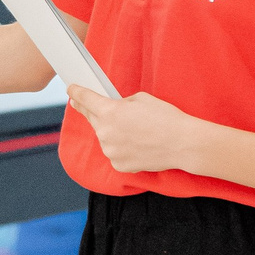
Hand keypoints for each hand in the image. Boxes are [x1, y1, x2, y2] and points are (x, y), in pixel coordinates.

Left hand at [66, 86, 203, 174]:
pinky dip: (121, 148)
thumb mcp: (141, 99)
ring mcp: (110, 151)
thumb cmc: (166, 118)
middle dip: (92, 111)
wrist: (183, 144)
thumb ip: (120, 103)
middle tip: (89, 106)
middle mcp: (105, 132)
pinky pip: (115, 152)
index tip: (70, 90)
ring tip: (134, 130)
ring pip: (105, 137)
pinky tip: (137, 144)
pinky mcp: (118, 164)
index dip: (76, 92)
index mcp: (109, 111)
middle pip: (92, 118)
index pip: (85, 99)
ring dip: (112, 132)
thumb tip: (113, 109)